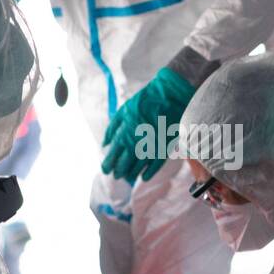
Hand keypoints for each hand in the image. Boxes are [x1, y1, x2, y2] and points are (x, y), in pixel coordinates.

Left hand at [101, 67, 195, 183]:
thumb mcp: (123, 111)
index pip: (112, 156)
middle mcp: (136, 144)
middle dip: (118, 171)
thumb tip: (104, 144)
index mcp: (124, 134)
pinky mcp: (164, 148)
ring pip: (138, 168)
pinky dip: (149, 173)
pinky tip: (144, 177)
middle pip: (124, 165)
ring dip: (131, 174)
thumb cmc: (144, 101)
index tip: (106, 170)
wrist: (169, 95)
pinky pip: (155, 166)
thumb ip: (112, 129)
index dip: (108, 165)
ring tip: (128, 176)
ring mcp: (150, 148)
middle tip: (116, 175)